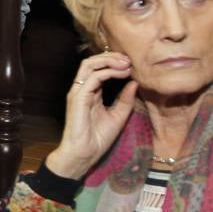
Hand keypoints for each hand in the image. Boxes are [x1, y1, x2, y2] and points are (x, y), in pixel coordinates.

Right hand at [44, 52, 136, 179]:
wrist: (84, 154)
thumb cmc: (98, 139)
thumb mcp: (118, 116)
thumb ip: (125, 100)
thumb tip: (134, 82)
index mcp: (90, 92)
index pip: (98, 68)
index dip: (114, 63)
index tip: (132, 65)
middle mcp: (82, 89)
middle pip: (92, 62)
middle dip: (111, 57)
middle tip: (129, 60)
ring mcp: (78, 92)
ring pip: (89, 64)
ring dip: (109, 60)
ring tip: (126, 63)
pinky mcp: (78, 98)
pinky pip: (92, 78)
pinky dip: (107, 72)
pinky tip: (121, 74)